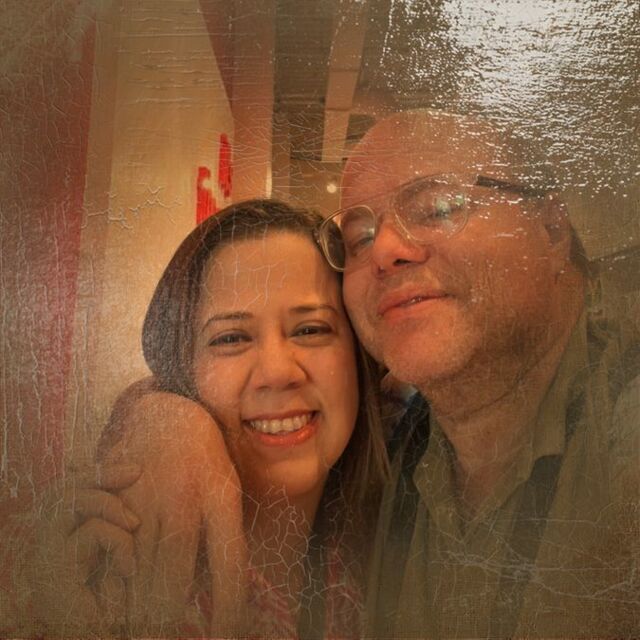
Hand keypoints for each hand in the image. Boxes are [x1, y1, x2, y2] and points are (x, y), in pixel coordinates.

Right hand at [31, 463, 141, 634]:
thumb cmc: (119, 607)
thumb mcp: (120, 554)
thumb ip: (120, 525)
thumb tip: (136, 480)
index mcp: (60, 538)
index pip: (67, 490)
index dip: (95, 472)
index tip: (133, 467)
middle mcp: (45, 544)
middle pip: (64, 488)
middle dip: (102, 472)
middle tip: (136, 471)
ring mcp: (44, 556)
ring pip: (70, 501)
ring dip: (109, 504)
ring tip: (135, 524)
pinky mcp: (53, 569)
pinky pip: (92, 531)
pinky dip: (118, 543)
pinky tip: (128, 568)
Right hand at [102, 391, 248, 636]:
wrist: (168, 410)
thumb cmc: (206, 460)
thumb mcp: (228, 489)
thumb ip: (223, 537)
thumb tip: (225, 595)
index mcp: (221, 497)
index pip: (229, 565)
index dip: (227, 611)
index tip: (225, 637)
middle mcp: (184, 499)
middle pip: (174, 577)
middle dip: (168, 621)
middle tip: (167, 637)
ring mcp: (148, 497)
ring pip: (139, 569)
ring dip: (138, 608)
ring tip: (143, 628)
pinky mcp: (120, 496)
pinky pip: (114, 549)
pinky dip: (115, 581)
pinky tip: (118, 598)